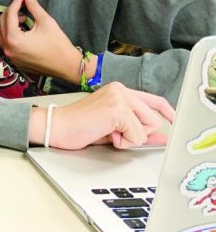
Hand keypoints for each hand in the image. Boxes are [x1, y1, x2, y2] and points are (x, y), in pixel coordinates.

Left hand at [0, 0, 80, 81]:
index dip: (17, 1)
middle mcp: (8, 48)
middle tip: (24, 4)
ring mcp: (10, 57)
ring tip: (23, 19)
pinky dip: (10, 35)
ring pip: (1, 34)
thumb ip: (33, 5)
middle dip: (12, 11)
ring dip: (8, 24)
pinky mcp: (15, 62)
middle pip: (2, 23)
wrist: (68, 66)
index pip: (10, 13)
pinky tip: (23, 31)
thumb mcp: (46, 21)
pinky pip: (6, 44)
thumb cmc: (58, 44)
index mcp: (13, 38)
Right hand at [28, 82, 173, 149]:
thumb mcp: (113, 128)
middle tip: (115, 133)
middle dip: (139, 133)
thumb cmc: (79, 127)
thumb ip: (137, 130)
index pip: (153, 100)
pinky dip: (124, 141)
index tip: (174, 121)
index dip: (167, 112)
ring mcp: (119, 97)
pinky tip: (105, 134)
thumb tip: (161, 137)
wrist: (56, 127)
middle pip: (153, 118)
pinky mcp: (117, 109)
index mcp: (118, 90)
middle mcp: (121, 90)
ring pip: (147, 127)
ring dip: (130, 137)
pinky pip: (137, 134)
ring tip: (108, 132)